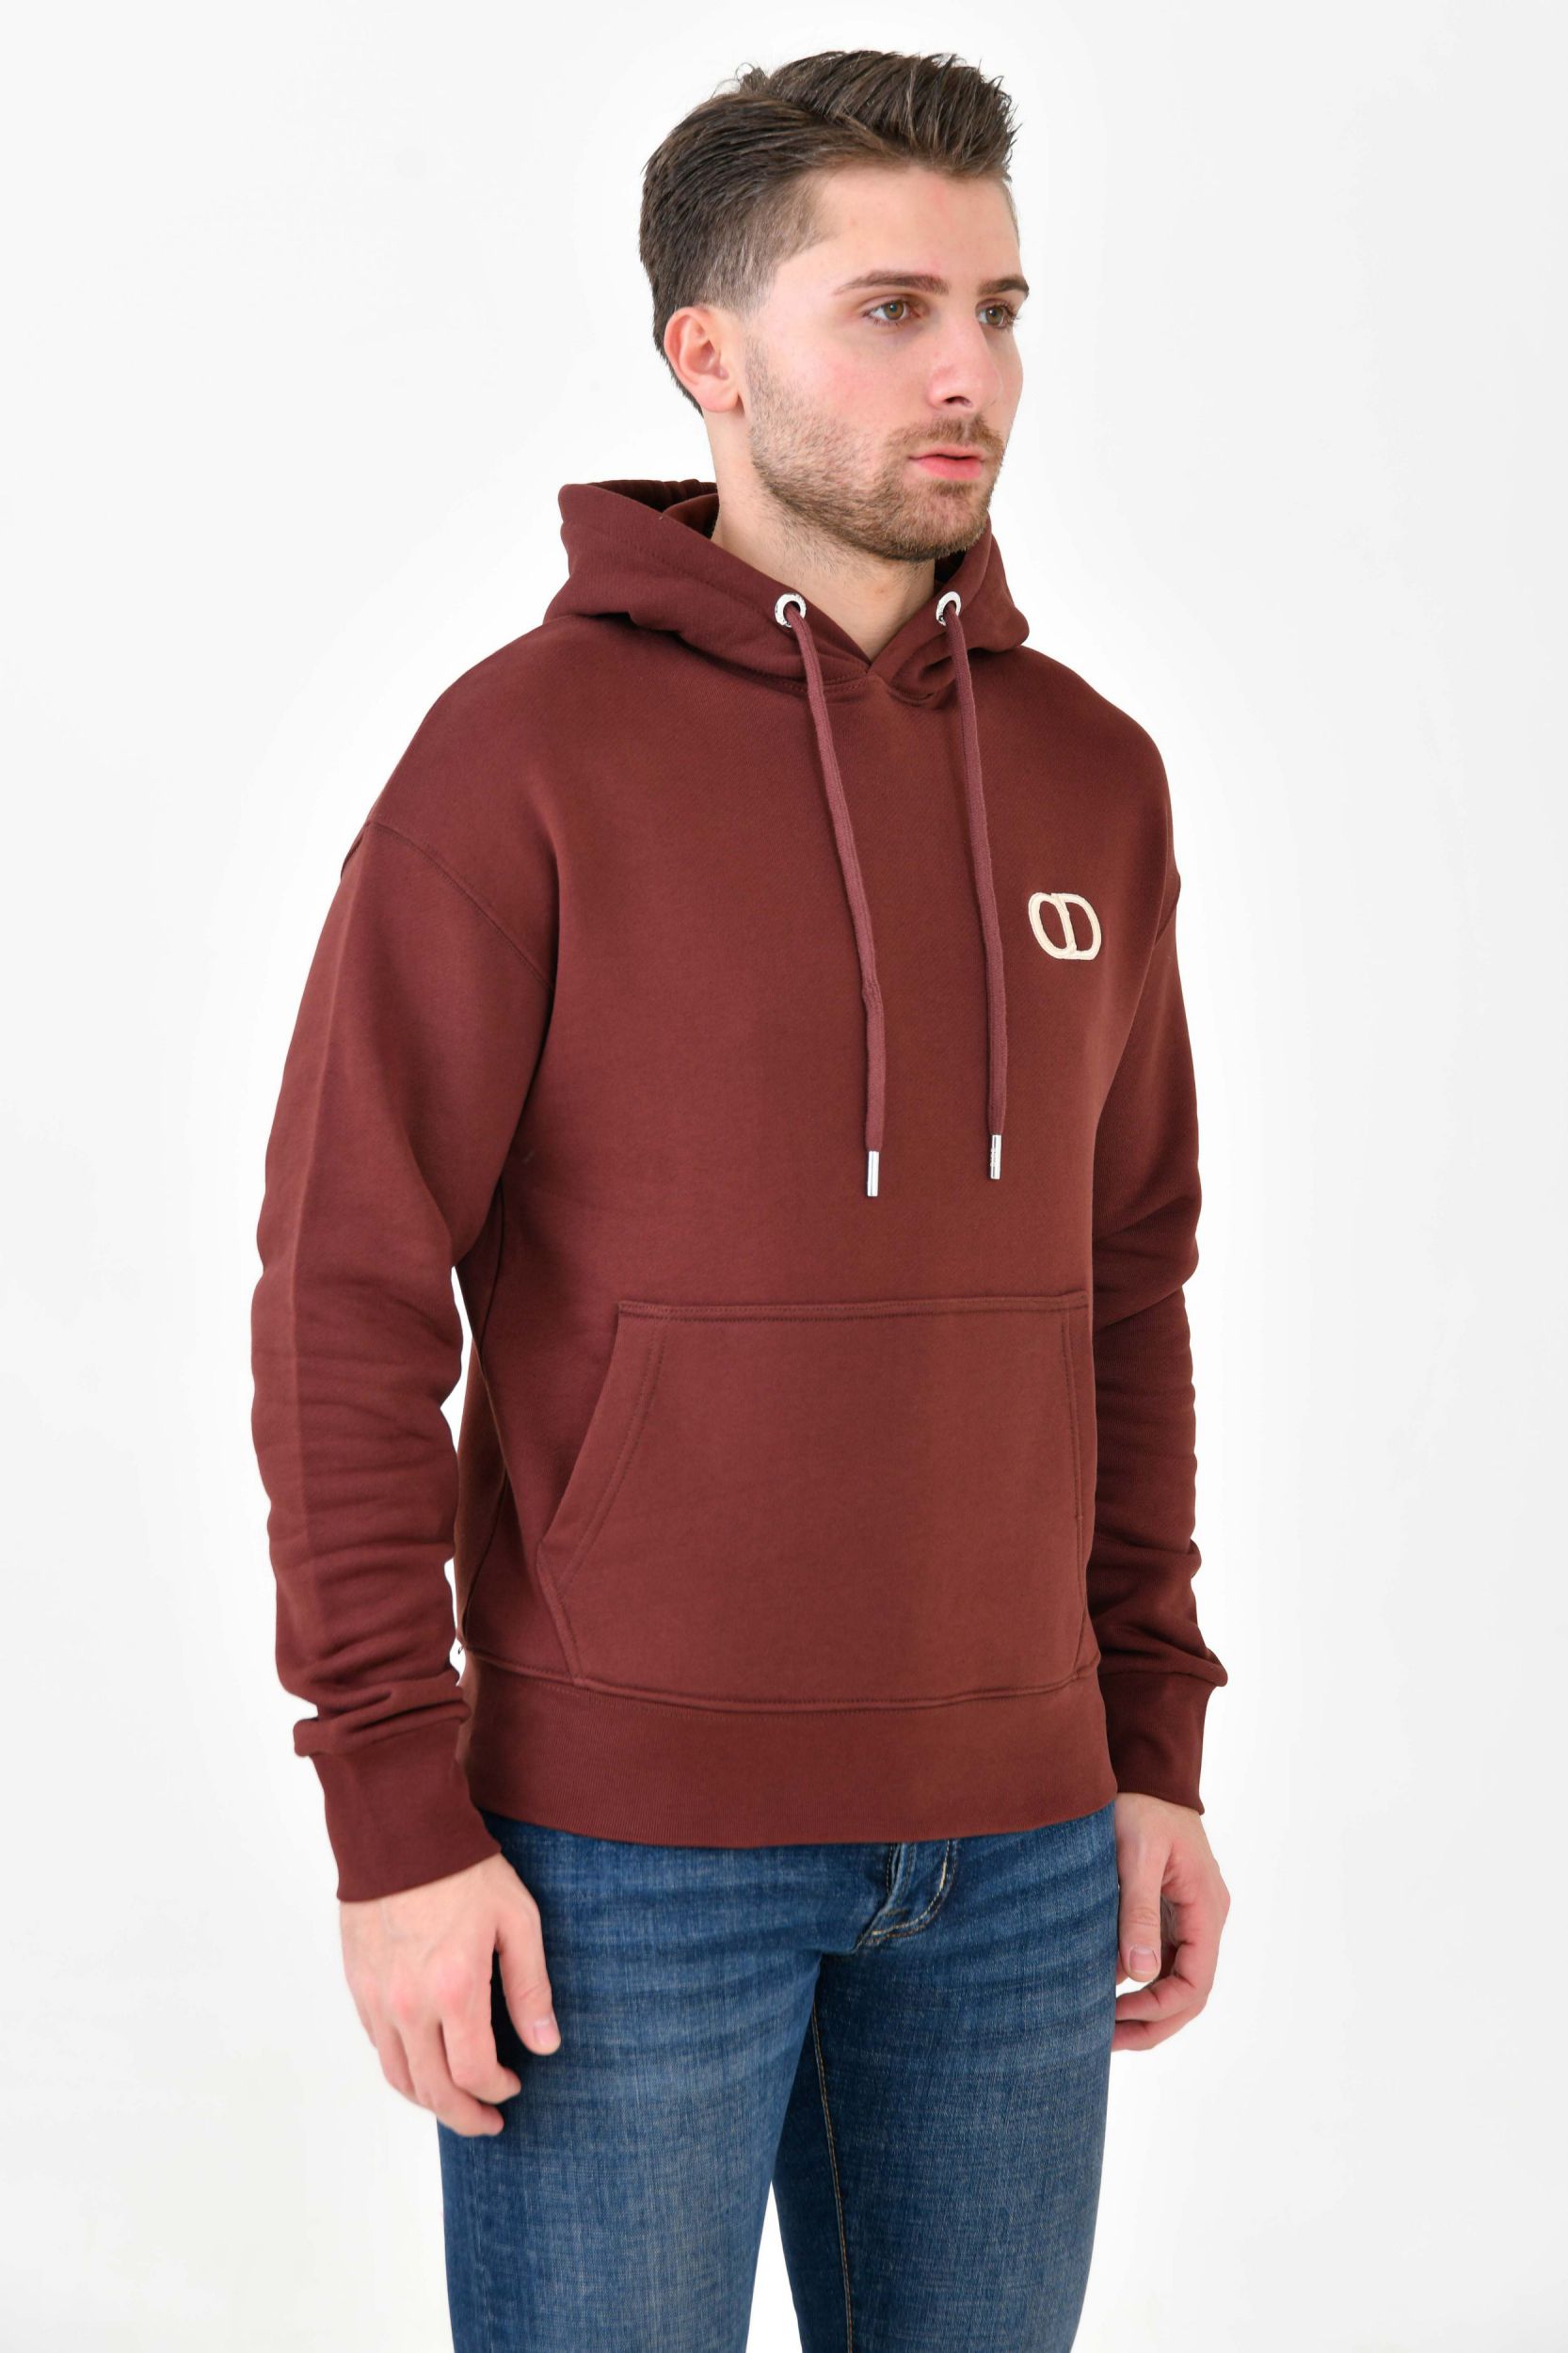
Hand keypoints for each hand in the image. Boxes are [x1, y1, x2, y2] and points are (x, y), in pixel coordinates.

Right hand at [339, 1851, 561, 2134]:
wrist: (401, 1832)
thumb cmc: (464, 1871)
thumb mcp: (517, 1921)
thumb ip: (531, 1988)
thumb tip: (545, 2045)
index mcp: (455, 1989)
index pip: (474, 2073)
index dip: (497, 2092)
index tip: (514, 2087)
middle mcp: (410, 2005)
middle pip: (433, 2090)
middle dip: (465, 2116)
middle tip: (488, 2122)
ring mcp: (377, 1999)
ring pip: (399, 2077)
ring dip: (429, 2101)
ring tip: (456, 2105)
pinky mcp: (358, 1987)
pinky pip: (378, 2046)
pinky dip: (402, 2068)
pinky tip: (425, 2063)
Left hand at [1110, 1791, 1229, 2050]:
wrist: (1146, 1771)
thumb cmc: (1141, 1806)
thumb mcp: (1135, 1856)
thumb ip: (1137, 1912)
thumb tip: (1137, 1975)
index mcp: (1205, 1907)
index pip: (1195, 1982)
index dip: (1160, 2008)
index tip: (1117, 2015)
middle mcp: (1204, 1918)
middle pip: (1189, 1992)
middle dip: (1152, 2022)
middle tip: (1106, 2042)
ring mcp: (1189, 1916)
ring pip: (1176, 1981)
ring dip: (1145, 2009)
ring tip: (1101, 2028)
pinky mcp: (1169, 1911)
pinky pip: (1162, 1960)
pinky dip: (1139, 1983)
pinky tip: (1105, 1992)